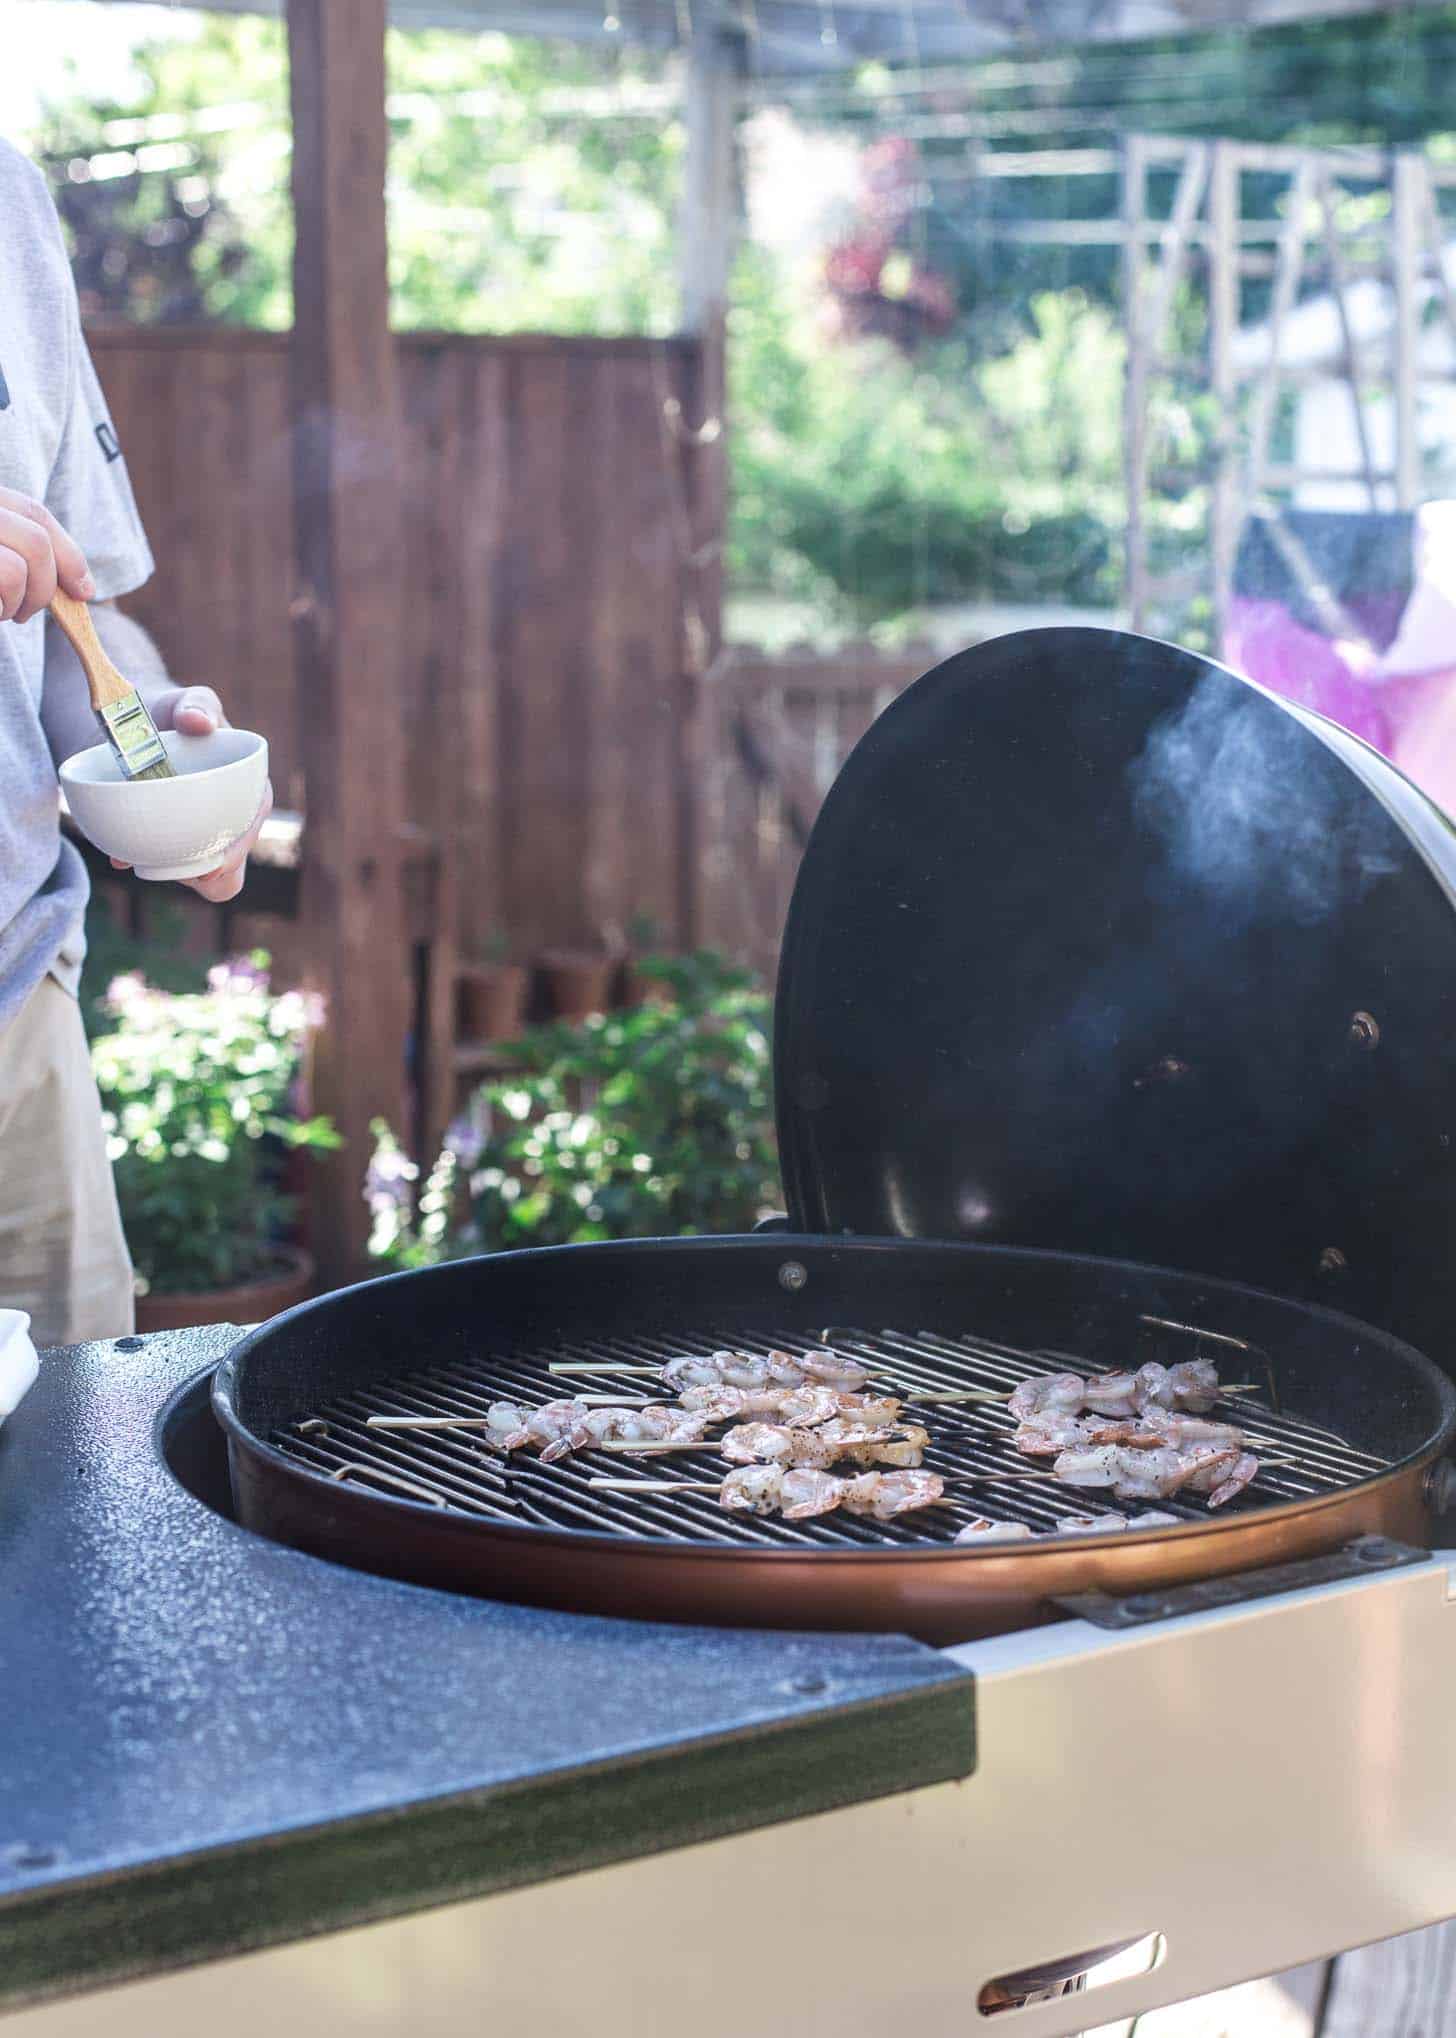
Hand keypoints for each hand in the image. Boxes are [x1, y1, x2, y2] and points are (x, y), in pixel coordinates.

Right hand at [0, 486, 94, 622]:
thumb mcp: (4, 548)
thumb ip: (27, 553)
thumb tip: (84, 587)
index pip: (35, 512)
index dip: (68, 554)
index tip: (84, 591)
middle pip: (37, 538)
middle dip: (47, 586)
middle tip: (27, 613)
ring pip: (23, 562)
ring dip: (24, 600)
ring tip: (3, 613)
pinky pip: (8, 576)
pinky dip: (5, 606)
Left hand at [109, 686, 273, 903]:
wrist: (129, 726)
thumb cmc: (168, 713)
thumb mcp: (185, 701)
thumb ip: (196, 704)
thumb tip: (199, 722)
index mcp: (247, 785)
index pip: (254, 820)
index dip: (240, 847)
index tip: (215, 864)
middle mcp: (230, 817)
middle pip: (233, 865)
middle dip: (214, 875)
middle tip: (184, 871)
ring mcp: (202, 835)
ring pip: (206, 878)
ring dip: (182, 875)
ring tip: (151, 862)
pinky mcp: (173, 844)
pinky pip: (170, 870)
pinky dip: (148, 867)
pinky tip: (124, 858)